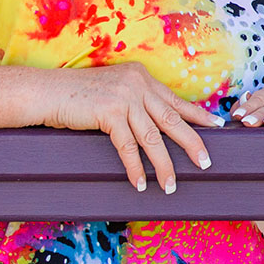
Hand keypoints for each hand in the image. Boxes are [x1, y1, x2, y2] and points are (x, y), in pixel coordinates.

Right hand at [35, 63, 220, 193]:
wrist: (46, 92)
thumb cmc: (77, 96)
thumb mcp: (113, 91)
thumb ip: (135, 101)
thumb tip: (155, 123)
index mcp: (142, 77)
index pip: (176, 100)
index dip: (197, 115)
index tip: (217, 126)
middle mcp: (138, 84)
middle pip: (172, 120)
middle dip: (192, 143)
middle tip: (206, 162)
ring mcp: (125, 98)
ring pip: (153, 138)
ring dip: (164, 165)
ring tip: (171, 186)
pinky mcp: (110, 112)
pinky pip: (128, 147)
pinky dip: (135, 168)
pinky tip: (141, 183)